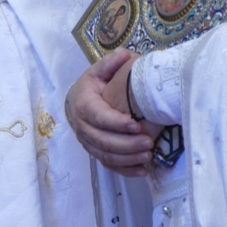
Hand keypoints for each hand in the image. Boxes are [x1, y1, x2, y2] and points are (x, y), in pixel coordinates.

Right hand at [65, 48, 153, 175]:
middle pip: (102, 140)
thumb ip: (110, 64)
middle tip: (149, 143)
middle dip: (126, 144)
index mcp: (82, 104)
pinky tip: (142, 170)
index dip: (116, 123)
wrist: (77, 101)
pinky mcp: (94, 152)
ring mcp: (87, 141)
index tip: (137, 125)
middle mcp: (82, 125)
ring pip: (105, 155)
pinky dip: (125, 170)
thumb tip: (125, 55)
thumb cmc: (92, 86)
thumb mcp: (98, 71)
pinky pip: (108, 165)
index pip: (98, 116)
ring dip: (127, 158)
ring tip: (148, 155)